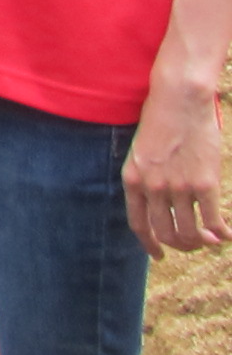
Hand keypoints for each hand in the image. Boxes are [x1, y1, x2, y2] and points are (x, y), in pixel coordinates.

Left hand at [126, 72, 230, 255]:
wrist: (179, 98)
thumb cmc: (162, 119)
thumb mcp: (143, 151)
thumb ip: (149, 177)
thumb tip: (165, 205)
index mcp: (133, 179)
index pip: (138, 224)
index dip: (149, 244)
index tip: (159, 256)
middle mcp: (152, 187)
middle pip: (166, 234)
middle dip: (181, 245)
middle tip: (194, 243)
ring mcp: (178, 187)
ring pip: (190, 234)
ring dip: (202, 241)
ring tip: (210, 239)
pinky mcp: (204, 184)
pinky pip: (213, 222)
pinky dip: (221, 232)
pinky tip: (227, 233)